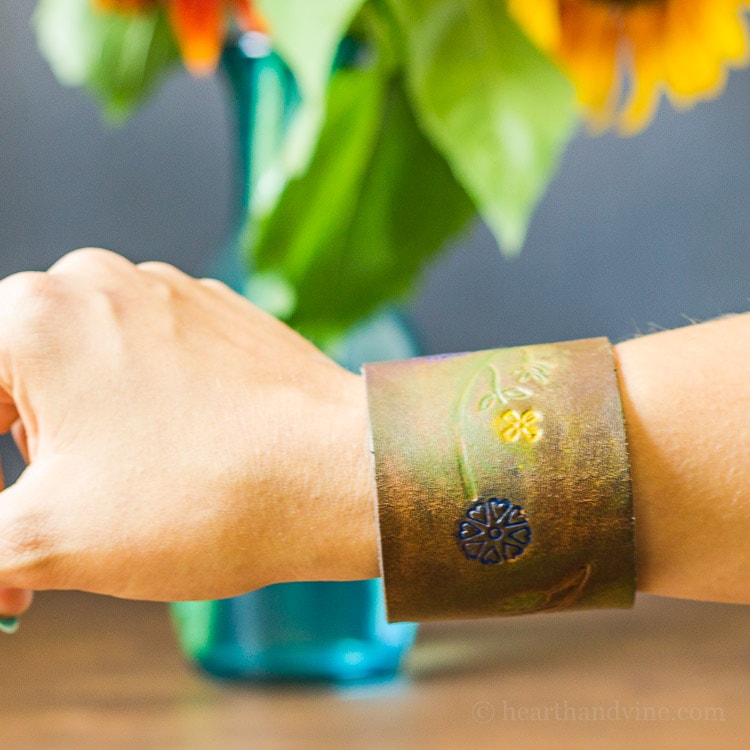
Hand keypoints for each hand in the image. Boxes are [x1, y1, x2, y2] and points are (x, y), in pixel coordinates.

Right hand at [0, 249, 377, 617]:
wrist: (340, 474)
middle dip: (23, 463)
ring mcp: (166, 291)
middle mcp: (96, 281)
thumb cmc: (203, 497)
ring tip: (128, 492)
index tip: (13, 528)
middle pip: (19, 383)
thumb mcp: (46, 539)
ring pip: (86, 372)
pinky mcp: (217, 314)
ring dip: (83, 438)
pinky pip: (150, 359)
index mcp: (32, 316)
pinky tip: (178, 455)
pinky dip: (142, 409)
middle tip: (55, 531)